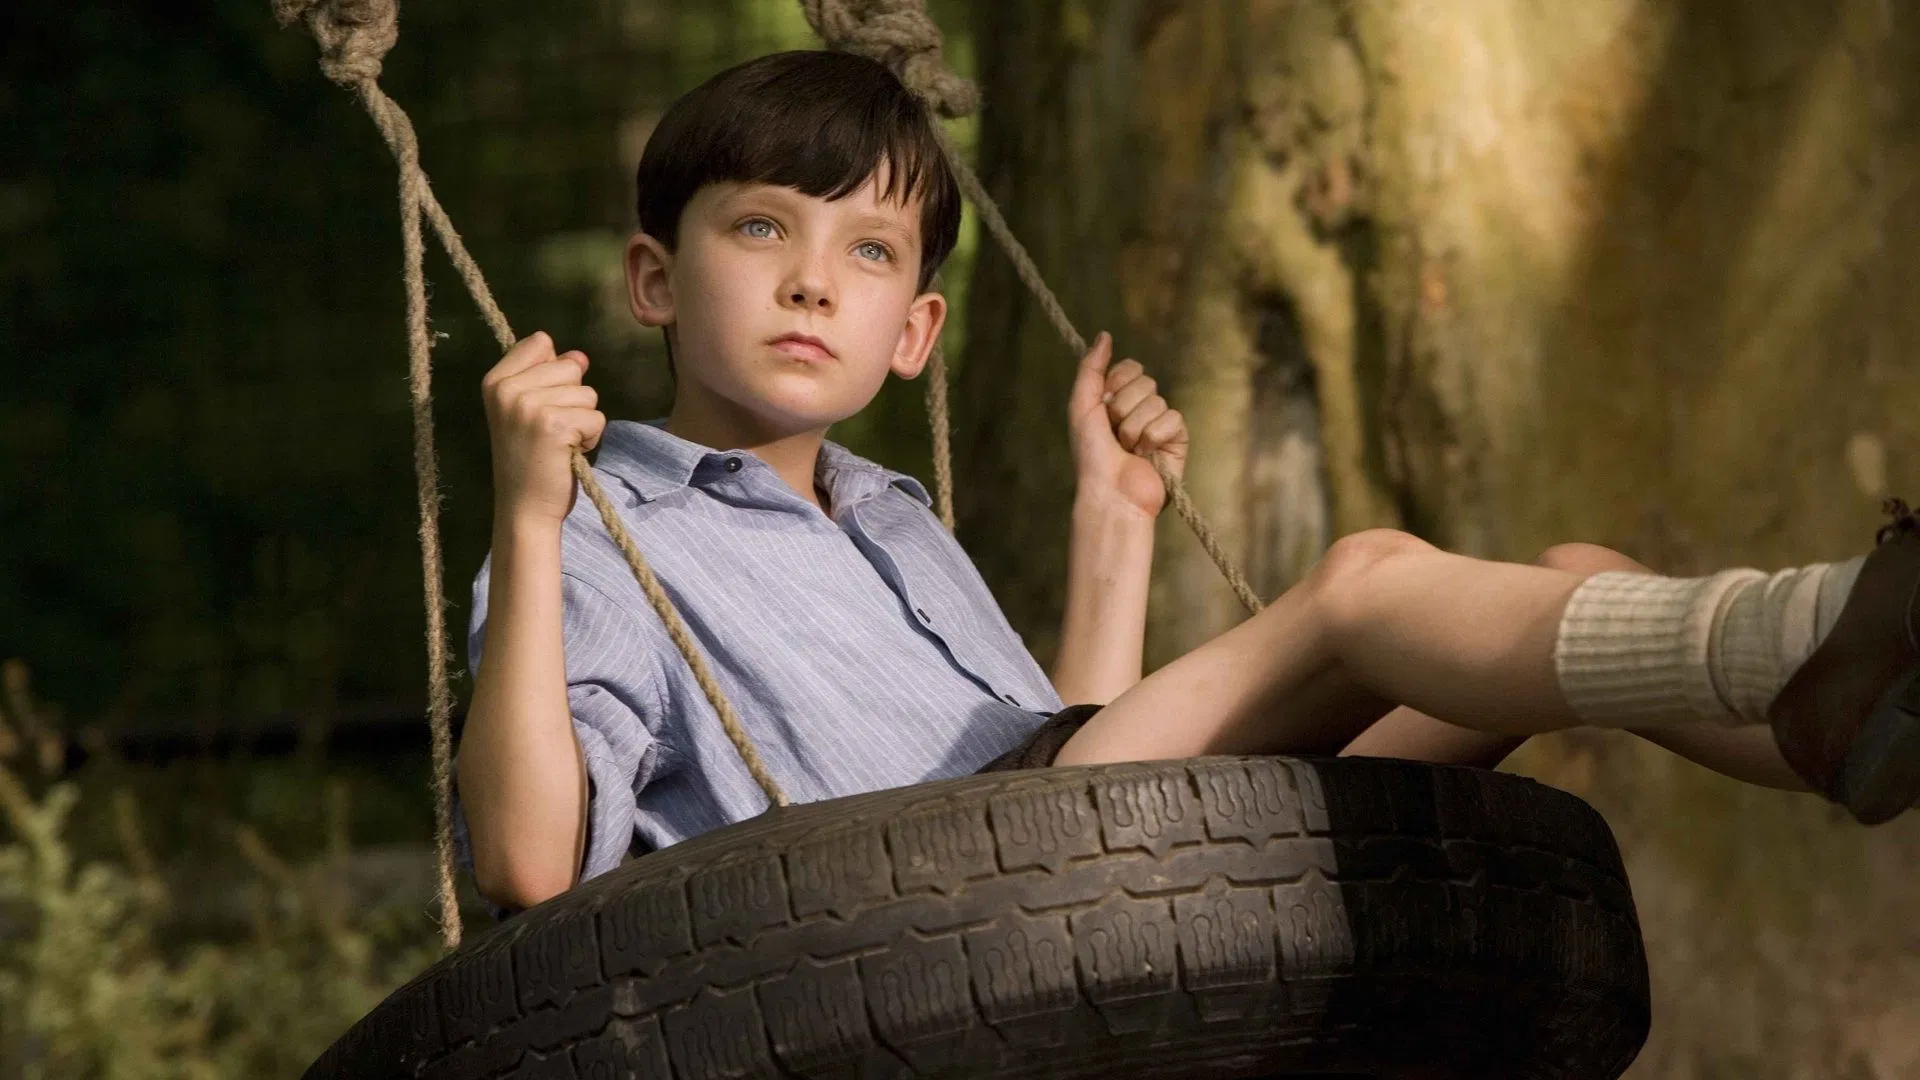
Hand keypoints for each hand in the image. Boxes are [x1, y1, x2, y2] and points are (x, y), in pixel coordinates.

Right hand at [481, 331, 605, 527]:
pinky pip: (597, 417)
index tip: (541, 404)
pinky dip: (591, 438)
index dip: (554, 371)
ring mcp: (529, 405)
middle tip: (551, 430)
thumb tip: (580, 357)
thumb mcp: (528, 411)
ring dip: (583, 421)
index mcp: (495, 380)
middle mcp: (507, 389)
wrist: (523, 508)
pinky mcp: (554, 424)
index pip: (541, 342)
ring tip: (559, 443)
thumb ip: (551, 377)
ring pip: (587, 393)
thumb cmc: (528, 460)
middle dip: (572, 399)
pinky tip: (568, 454)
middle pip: (570, 367)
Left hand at [1066, 332, 1186, 518]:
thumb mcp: (1081, 406)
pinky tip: (1148, 454)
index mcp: (1118, 399)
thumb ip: (1090, 368)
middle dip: (1123, 408)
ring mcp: (1160, 423)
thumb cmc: (1091, 455)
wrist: (1111, 491)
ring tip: (1129, 449)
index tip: (1104, 406)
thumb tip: (1105, 334)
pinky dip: (1155, 436)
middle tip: (1114, 434)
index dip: (1117, 383)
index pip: (1130, 368)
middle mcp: (1140, 408)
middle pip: (1144, 381)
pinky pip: (1173, 418)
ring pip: (1156, 400)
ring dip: (1135, 427)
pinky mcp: (1178, 438)